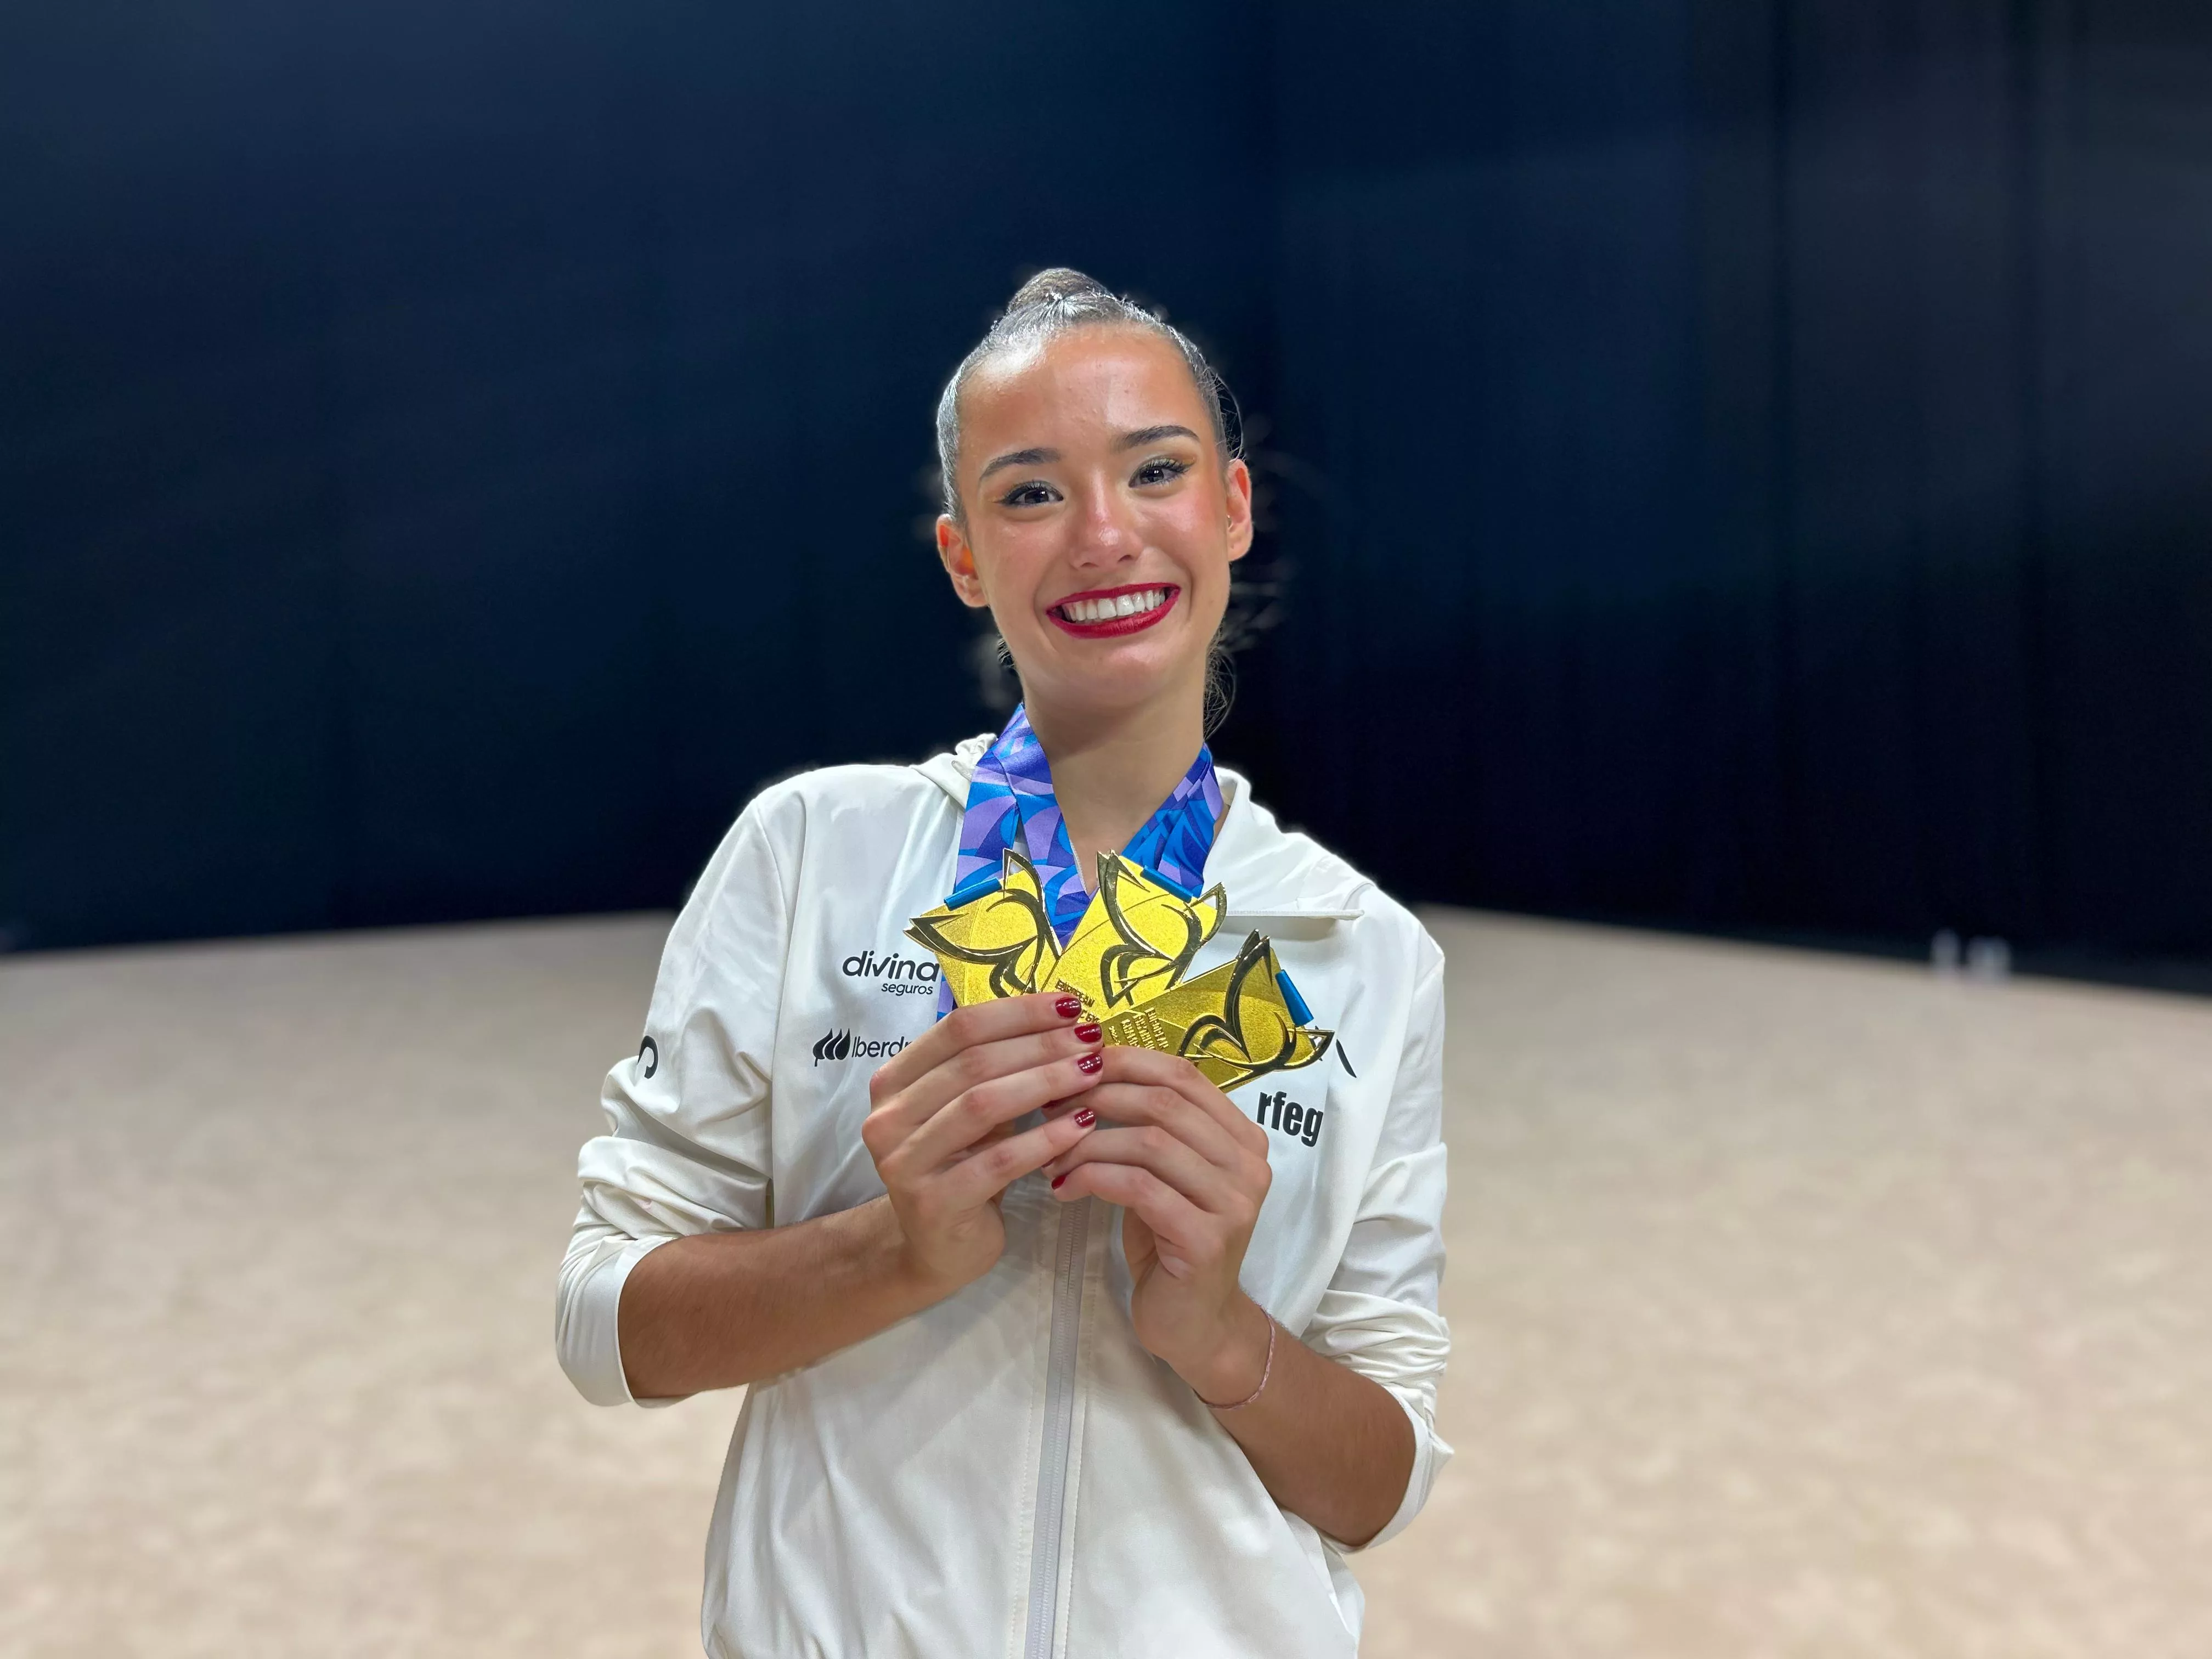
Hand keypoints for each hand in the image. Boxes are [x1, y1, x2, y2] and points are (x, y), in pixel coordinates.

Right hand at [861, 993, 1103, 1296]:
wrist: (937, 1248)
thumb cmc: (963, 1165)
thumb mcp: (971, 1110)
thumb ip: (997, 1068)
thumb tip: (1067, 1019)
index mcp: (894, 1080)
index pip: (958, 1028)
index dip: (1018, 1012)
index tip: (1071, 1005)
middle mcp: (888, 1116)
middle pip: (973, 1062)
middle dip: (1040, 1045)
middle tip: (1092, 1039)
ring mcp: (904, 1161)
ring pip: (983, 1104)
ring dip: (1045, 1083)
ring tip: (1092, 1073)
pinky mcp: (934, 1202)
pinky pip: (999, 1160)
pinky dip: (1044, 1139)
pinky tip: (1083, 1125)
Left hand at [1041, 1047, 1274, 1402]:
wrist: (1194, 1324)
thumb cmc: (1168, 1242)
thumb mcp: (1160, 1174)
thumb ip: (1146, 1126)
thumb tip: (1082, 1070)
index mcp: (1241, 1135)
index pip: (1182, 1074)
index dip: (1125, 1061)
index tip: (1070, 1066)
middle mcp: (1248, 1162)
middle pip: (1164, 1102)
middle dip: (1098, 1097)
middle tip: (1048, 1108)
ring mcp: (1233, 1201)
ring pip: (1150, 1142)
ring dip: (1087, 1142)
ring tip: (1049, 1155)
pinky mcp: (1206, 1237)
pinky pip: (1139, 1187)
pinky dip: (1093, 1178)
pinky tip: (1063, 1189)